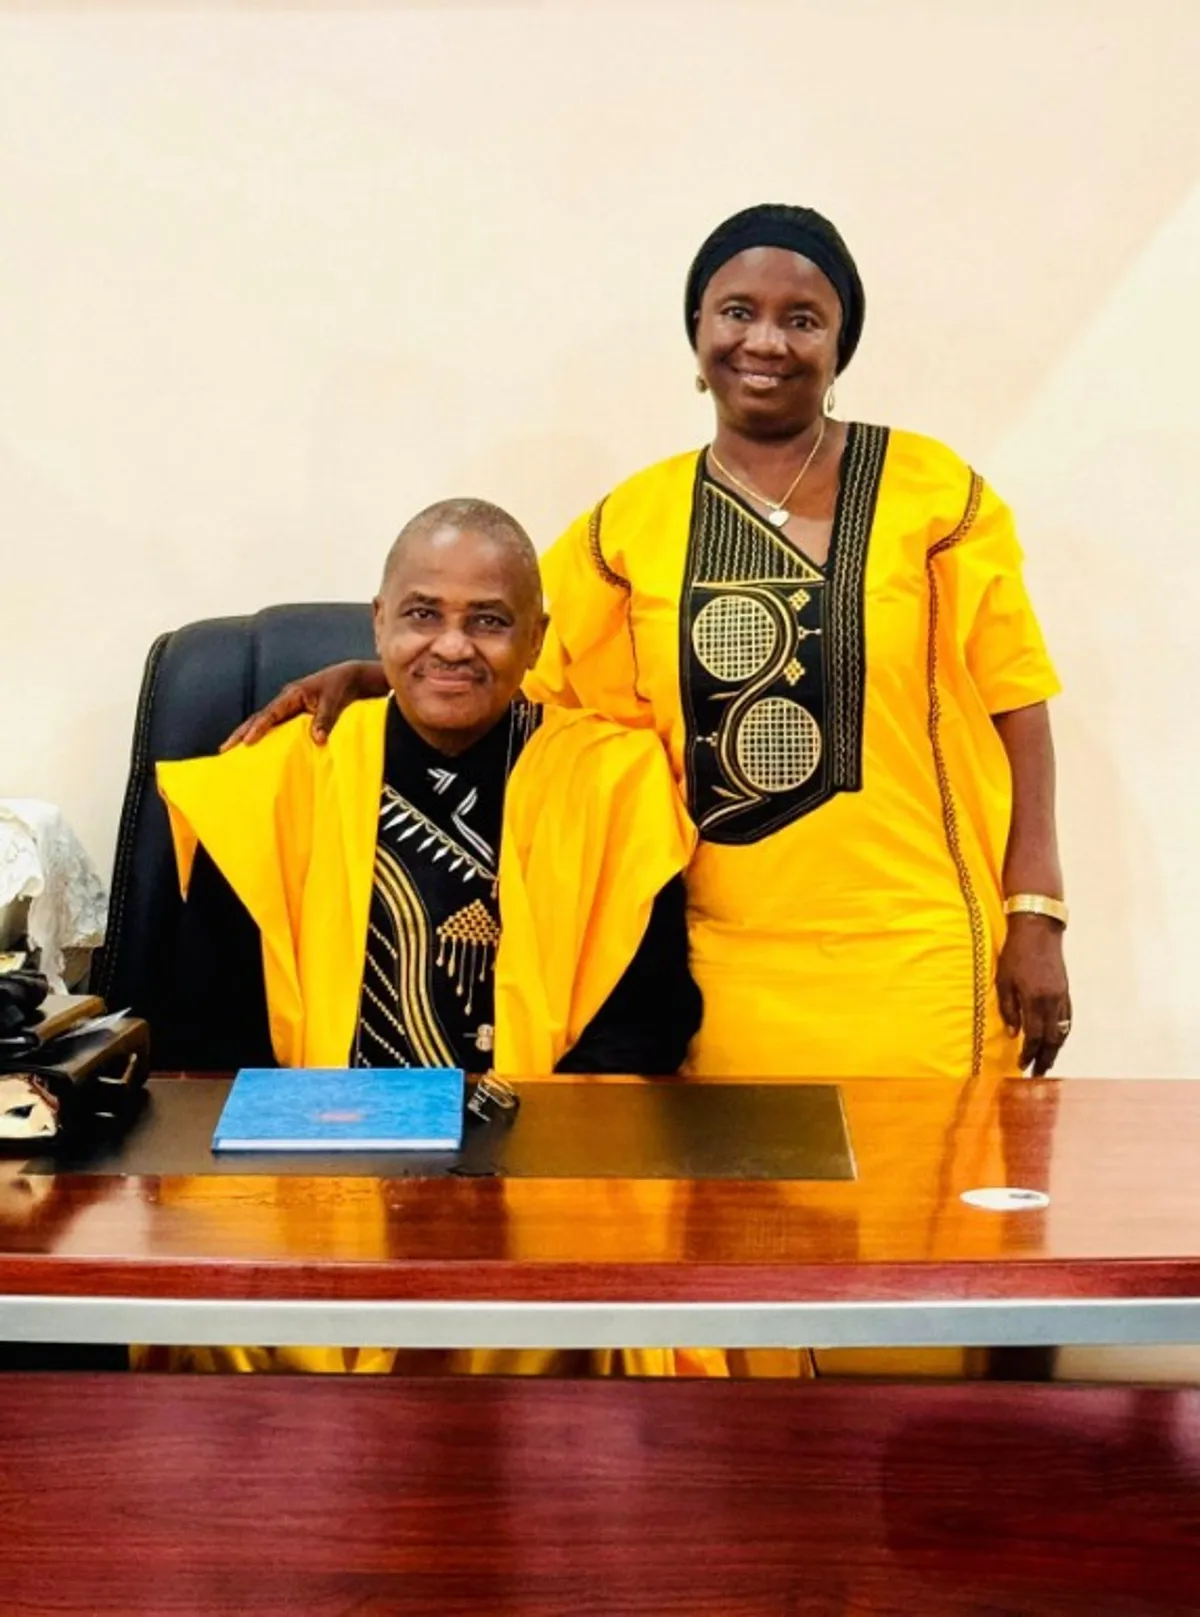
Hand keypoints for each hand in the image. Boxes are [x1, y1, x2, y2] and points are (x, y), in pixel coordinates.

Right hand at [220, 659, 387, 750]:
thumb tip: (317, 739)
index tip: (247, 742)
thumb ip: (325, 719)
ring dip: (246, 735)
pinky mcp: (292, 713)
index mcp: (292, 694)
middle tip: (224, 749)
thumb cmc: (340, 686)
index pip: (270, 713)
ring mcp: (287, 706)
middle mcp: (285, 700)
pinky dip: (261, 736)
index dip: (258, 728)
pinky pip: (273, 726)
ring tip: (230, 752)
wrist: (349, 677)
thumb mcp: (334, 702)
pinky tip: (253, 749)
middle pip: (258, 717)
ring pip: (262, 722)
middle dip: (240, 733)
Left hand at [996, 913, 1070, 1076]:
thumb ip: (1009, 1009)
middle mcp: (1052, 1002)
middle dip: (1045, 1058)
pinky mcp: (1066, 990)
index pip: (1034, 1036)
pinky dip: (1063, 1033)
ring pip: (1062, 1030)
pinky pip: (1068, 1018)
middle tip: (1038, 1073)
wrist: (1038, 929)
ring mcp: (1062, 996)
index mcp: (1035, 1000)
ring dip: (1055, 1049)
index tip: (1022, 1066)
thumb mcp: (1003, 980)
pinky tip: (1057, 1040)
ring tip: (1047, 1062)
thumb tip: (1014, 1034)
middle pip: (1052, 1038)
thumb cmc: (1015, 953)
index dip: (1028, 1054)